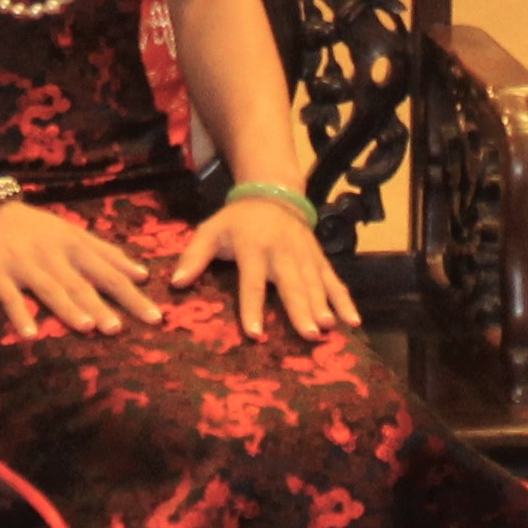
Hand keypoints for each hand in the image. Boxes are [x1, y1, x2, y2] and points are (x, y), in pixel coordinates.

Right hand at [0, 194, 159, 338]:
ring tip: (87, 328)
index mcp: (74, 244)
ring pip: (50, 288)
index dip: (133, 294)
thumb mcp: (71, 233)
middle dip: (103, 305)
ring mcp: (24, 264)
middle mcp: (53, 254)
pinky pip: (10, 296)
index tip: (155, 316)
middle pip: (82, 282)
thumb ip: (106, 253)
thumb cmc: (32, 228)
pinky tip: (30, 334)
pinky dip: (20, 314)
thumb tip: (142, 273)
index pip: (110, 272)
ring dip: (68, 308)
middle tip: (121, 329)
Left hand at [170, 193, 349, 342]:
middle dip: (300, 309)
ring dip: (323, 306)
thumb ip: (193, 257)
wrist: (273, 193)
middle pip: (291, 284)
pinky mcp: (318, 258)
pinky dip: (344, 300)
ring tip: (328, 329)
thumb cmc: (236, 220)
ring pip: (315, 283)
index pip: (252, 282)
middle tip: (309, 334)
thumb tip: (175, 283)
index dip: (253, 308)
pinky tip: (352, 321)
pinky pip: (333, 280)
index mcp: (253, 248)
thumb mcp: (209, 231)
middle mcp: (282, 252)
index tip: (255, 334)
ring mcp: (304, 255)